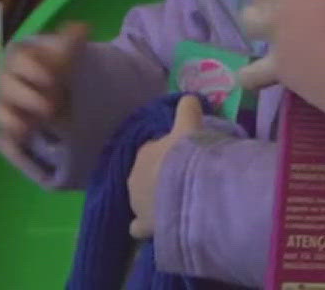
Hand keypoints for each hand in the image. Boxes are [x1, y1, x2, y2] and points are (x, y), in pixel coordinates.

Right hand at [0, 21, 86, 160]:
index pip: (18, 59)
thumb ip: (72, 42)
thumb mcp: (68, 56)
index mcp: (20, 59)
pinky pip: (1, 139)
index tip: (52, 79)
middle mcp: (6, 82)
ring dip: (12, 119)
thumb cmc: (57, 70)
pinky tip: (23, 144)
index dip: (32, 69)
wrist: (57, 94)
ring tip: (30, 127)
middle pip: (5, 86)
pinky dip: (10, 143)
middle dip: (26, 95)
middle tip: (52, 106)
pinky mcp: (4, 133)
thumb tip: (83, 27)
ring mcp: (3, 108)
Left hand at [129, 95, 203, 238]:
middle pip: (147, 174)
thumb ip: (187, 109)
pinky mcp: (142, 226)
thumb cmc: (186, 154)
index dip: (170, 153)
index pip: (154, 149)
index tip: (186, 156)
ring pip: (143, 199)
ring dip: (156, 199)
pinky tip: (158, 226)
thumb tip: (189, 96)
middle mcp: (134, 176)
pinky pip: (139, 226)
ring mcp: (136, 203)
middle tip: (185, 179)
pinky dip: (146, 226)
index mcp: (146, 152)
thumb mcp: (189, 126)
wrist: (184, 188)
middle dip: (161, 176)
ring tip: (179, 202)